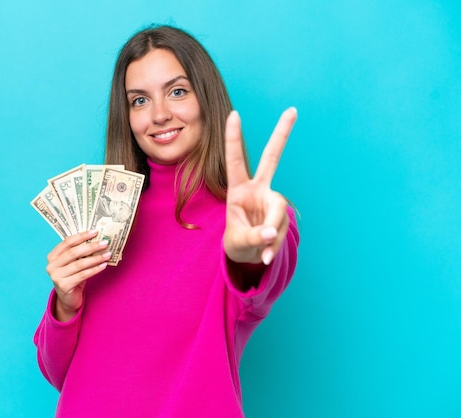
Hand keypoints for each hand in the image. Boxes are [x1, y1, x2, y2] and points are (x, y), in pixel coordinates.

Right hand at [45, 229, 110, 320]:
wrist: (68, 299)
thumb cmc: (73, 277)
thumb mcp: (74, 263)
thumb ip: (80, 253)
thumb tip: (98, 239)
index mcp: (52, 256)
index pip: (67, 242)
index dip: (82, 236)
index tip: (95, 231)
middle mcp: (51, 265)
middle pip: (73, 252)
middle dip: (91, 246)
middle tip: (104, 243)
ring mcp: (56, 276)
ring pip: (79, 264)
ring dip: (95, 258)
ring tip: (107, 254)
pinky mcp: (64, 286)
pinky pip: (83, 275)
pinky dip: (94, 269)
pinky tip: (103, 265)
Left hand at [223, 107, 296, 264]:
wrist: (248, 257)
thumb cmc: (236, 243)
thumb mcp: (238, 241)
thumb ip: (254, 236)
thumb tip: (273, 231)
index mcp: (238, 190)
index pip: (235, 161)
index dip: (233, 139)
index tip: (235, 114)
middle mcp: (257, 190)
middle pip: (272, 158)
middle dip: (282, 134)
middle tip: (292, 110)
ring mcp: (273, 201)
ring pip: (278, 213)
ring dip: (271, 236)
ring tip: (260, 253)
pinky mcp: (283, 216)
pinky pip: (282, 231)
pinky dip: (273, 246)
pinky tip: (264, 256)